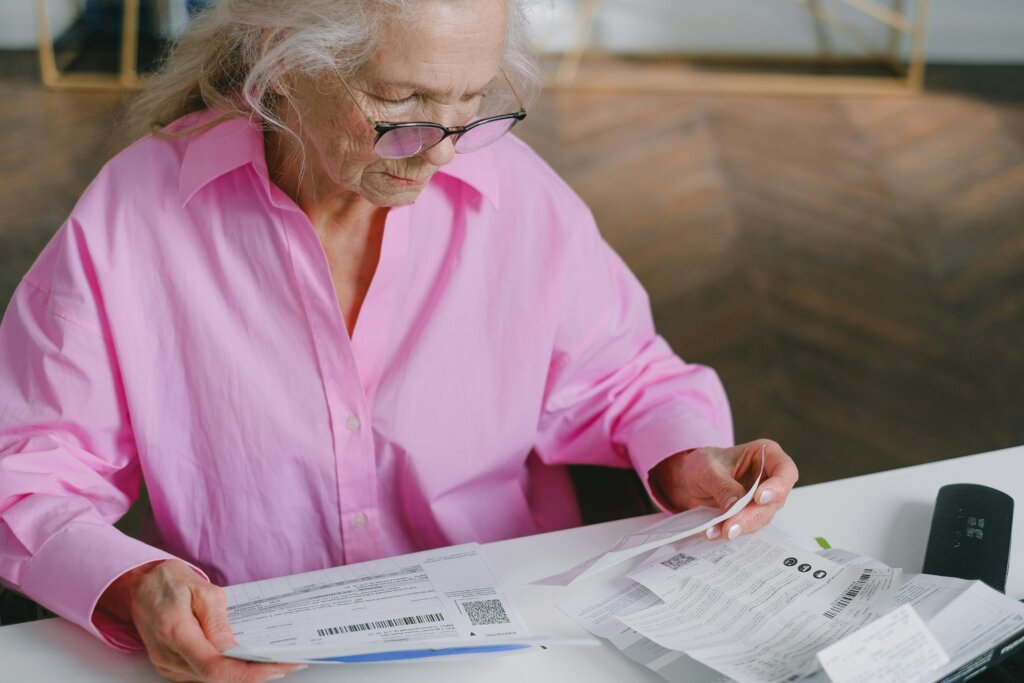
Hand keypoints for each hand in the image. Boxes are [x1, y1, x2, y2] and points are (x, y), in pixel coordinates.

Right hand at [96, 560, 303, 681]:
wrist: (139, 586)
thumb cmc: (168, 582)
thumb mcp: (201, 590)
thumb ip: (218, 622)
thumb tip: (234, 649)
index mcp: (176, 632)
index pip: (215, 667)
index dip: (249, 673)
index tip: (278, 667)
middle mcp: (168, 657)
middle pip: (217, 679)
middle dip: (255, 675)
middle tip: (288, 663)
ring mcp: (167, 666)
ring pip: (211, 681)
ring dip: (245, 675)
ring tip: (277, 662)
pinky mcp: (172, 668)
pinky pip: (204, 676)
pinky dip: (230, 672)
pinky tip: (250, 663)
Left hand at [649, 439, 798, 540]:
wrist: (688, 479)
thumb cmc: (704, 464)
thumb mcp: (708, 469)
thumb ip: (723, 485)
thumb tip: (735, 506)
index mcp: (766, 454)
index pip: (785, 470)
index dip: (778, 486)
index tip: (759, 498)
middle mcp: (769, 478)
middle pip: (773, 501)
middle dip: (752, 516)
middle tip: (731, 527)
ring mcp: (762, 499)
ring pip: (761, 518)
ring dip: (740, 527)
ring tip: (717, 531)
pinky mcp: (750, 515)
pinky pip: (746, 526)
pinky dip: (730, 530)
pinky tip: (713, 533)